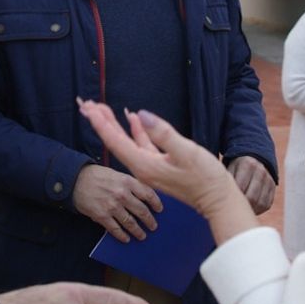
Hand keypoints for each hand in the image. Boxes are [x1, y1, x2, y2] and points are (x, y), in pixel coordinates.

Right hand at [72, 162, 162, 242]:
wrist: (75, 179)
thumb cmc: (96, 175)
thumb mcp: (116, 174)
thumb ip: (129, 184)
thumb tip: (143, 197)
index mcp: (127, 181)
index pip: (148, 193)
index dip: (156, 203)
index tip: (160, 210)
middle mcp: (122, 194)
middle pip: (142, 210)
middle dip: (149, 220)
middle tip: (154, 226)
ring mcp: (112, 206)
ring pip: (130, 222)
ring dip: (138, 231)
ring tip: (142, 235)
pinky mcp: (102, 216)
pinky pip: (115, 229)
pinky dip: (122, 235)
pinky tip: (126, 239)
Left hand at [78, 99, 256, 243]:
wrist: (218, 200)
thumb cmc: (205, 177)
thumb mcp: (185, 152)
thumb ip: (163, 133)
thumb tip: (140, 115)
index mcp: (144, 164)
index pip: (115, 141)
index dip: (100, 122)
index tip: (88, 107)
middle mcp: (142, 167)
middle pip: (115, 141)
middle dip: (100, 121)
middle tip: (87, 103)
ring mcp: (150, 167)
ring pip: (126, 141)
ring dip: (114, 124)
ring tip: (102, 108)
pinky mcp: (159, 165)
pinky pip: (141, 145)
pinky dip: (134, 130)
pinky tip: (132, 118)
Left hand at [226, 155, 275, 213]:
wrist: (252, 159)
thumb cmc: (235, 168)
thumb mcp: (229, 169)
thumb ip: (226, 181)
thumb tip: (219, 198)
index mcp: (247, 164)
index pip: (240, 188)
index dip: (232, 199)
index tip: (225, 204)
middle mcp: (260, 170)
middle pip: (251, 197)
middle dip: (241, 207)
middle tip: (233, 212)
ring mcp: (268, 178)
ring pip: (260, 203)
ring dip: (250, 210)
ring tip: (240, 212)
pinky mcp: (273, 186)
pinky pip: (266, 204)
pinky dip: (258, 210)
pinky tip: (249, 210)